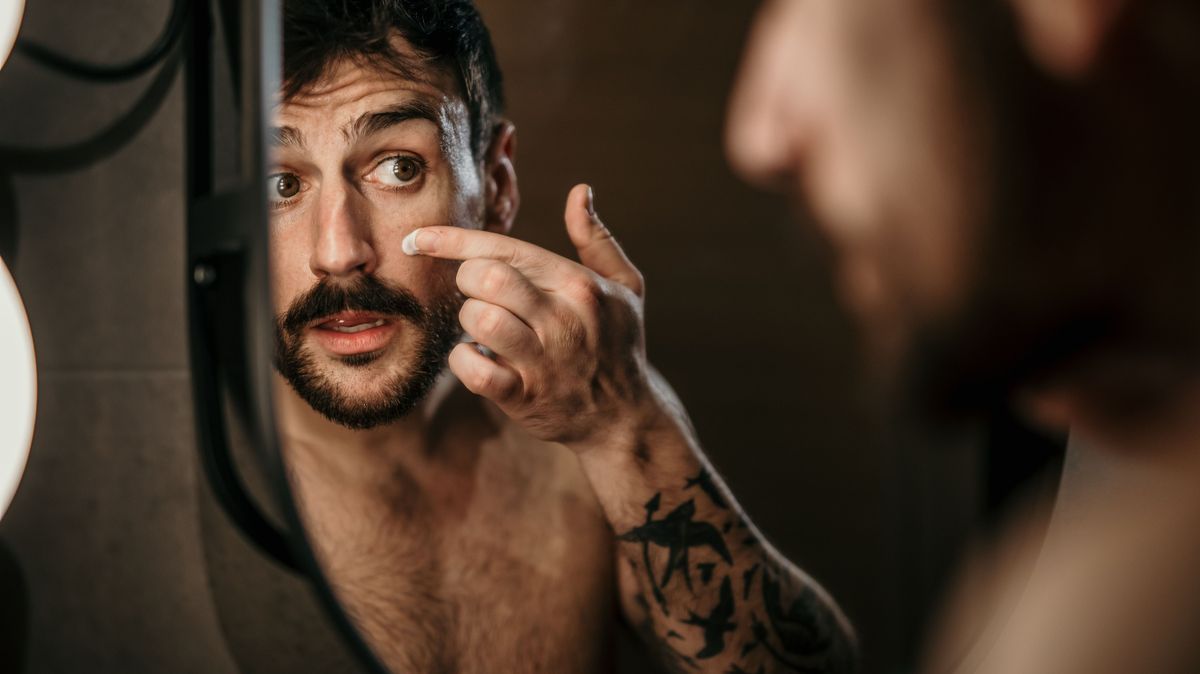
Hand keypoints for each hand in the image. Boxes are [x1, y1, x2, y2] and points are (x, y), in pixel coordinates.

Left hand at [402, 184, 652, 447]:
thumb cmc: (617, 343)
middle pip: (487, 277)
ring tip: (484, 327)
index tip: (418, 239)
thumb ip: (596, 239)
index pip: (506, 248)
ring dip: (468, 322)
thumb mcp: (624, 287)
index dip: (453, 240)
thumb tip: (579, 191)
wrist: (625, 418)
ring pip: (479, 320)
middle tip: (477, 293)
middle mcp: (563, 319)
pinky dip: (464, 362)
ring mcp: (544, 360)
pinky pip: (476, 371)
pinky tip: (477, 358)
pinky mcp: (525, 397)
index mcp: (579, 286)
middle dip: (467, 280)